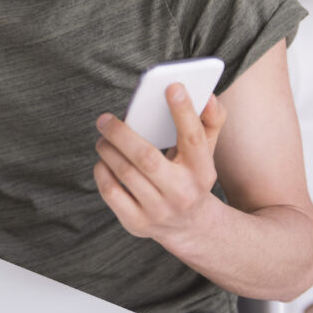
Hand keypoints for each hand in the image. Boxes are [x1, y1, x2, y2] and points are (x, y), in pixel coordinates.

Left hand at [94, 83, 226, 239]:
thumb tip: (209, 97)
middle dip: (121, 133)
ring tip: (103, 137)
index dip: (183, 111)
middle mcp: (182, 193)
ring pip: (124, 173)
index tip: (172, 86)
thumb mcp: (207, 152)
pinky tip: (104, 160)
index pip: (193, 137)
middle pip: (147, 158)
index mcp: (202, 171)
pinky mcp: (136, 223)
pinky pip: (110, 192)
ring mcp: (158, 211)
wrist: (190, 226)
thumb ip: (210, 121)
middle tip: (105, 119)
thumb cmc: (192, 176)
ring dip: (108, 149)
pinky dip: (102, 171)